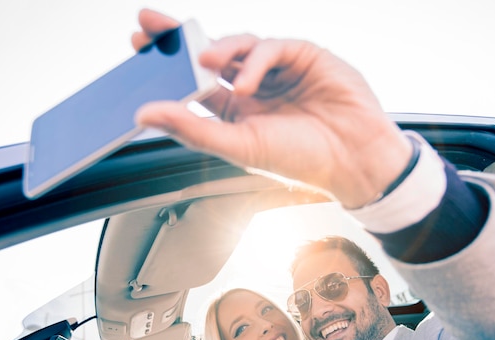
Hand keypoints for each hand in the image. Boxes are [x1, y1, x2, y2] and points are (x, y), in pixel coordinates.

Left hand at [133, 9, 412, 207]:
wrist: (354, 159)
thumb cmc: (302, 159)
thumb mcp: (239, 146)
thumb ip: (192, 128)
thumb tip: (145, 114)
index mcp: (238, 112)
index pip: (195, 83)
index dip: (169, 67)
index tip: (140, 49)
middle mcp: (255, 88)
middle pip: (211, 55)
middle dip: (181, 39)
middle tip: (151, 26)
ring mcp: (278, 70)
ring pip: (240, 45)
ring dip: (218, 49)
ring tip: (203, 61)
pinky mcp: (303, 55)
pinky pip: (272, 47)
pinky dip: (257, 60)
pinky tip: (250, 82)